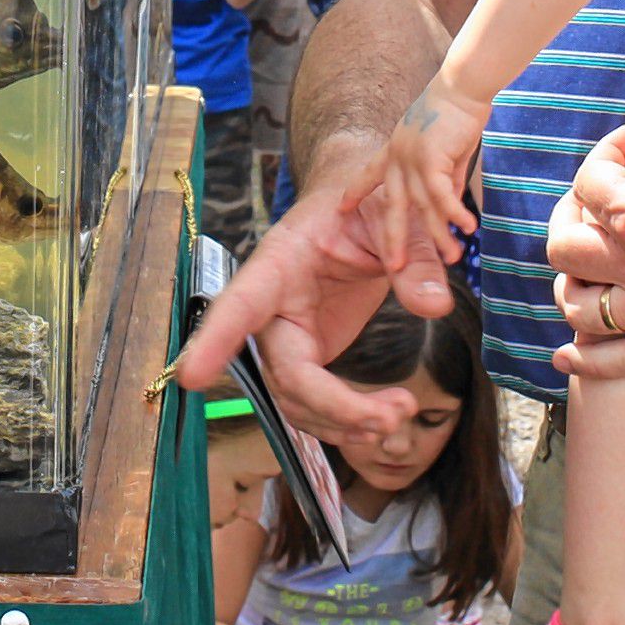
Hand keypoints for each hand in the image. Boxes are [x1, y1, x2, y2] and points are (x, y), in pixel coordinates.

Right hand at [174, 133, 462, 442]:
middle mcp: (273, 308)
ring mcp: (289, 337)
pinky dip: (347, 422)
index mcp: (280, 263)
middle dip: (335, 407)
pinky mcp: (309, 354)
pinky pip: (314, 404)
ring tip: (400, 415)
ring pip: (297, 402)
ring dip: (346, 423)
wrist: (359, 207)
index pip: (240, 304)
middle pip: (284, 375)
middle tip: (392, 415)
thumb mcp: (392, 214)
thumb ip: (412, 256)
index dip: (214, 341)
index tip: (192, 377)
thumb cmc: (363, 201)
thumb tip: (433, 305)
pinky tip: (385, 419)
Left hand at [354, 74, 485, 276]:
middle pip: (393, 205)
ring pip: (423, 206)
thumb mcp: (447, 152)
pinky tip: (466, 228)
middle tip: (394, 266)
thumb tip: (452, 207)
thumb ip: (447, 180)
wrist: (462, 86)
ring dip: (439, 234)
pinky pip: (441, 195)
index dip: (355, 191)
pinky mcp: (430, 158)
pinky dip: (454, 213)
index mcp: (395, 149)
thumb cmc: (457, 113)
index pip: (369, 173)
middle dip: (393, 238)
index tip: (341, 206)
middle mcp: (398, 156)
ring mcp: (411, 157)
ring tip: (452, 258)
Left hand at [544, 33, 624, 377]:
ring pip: (583, 306)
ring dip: (573, 282)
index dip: (603, 153)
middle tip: (597, 199)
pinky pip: (622, 361)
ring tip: (585, 262)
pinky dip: (590, 360)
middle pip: (567, 246)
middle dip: (570, 217)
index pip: (589, 183)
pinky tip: (568, 354)